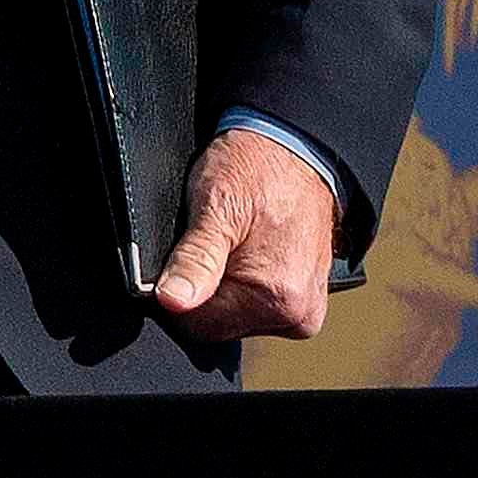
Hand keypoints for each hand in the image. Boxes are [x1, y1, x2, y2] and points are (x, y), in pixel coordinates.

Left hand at [150, 127, 338, 343]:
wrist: (297, 153)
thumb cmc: (257, 172)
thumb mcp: (214, 209)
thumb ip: (193, 261)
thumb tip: (172, 301)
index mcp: (277, 299)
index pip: (198, 325)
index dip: (176, 293)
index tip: (182, 258)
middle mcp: (298, 314)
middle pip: (218, 324)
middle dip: (203, 288)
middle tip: (211, 241)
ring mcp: (306, 310)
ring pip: (235, 315)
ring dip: (223, 284)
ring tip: (231, 241)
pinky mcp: (306, 301)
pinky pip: (256, 305)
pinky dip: (243, 282)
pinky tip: (245, 250)